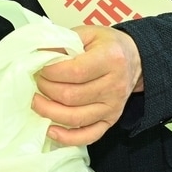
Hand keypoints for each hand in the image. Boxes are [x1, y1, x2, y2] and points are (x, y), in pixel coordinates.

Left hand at [32, 25, 143, 145]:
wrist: (135, 59)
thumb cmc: (107, 45)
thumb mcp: (86, 33)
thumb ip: (61, 40)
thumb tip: (36, 53)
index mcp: (110, 58)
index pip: (74, 72)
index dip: (51, 72)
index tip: (40, 68)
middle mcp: (114, 85)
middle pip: (71, 96)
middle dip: (46, 90)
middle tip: (37, 81)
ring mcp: (113, 106)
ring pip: (76, 118)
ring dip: (49, 112)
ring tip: (36, 101)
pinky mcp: (111, 120)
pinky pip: (89, 135)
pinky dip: (68, 138)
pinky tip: (51, 131)